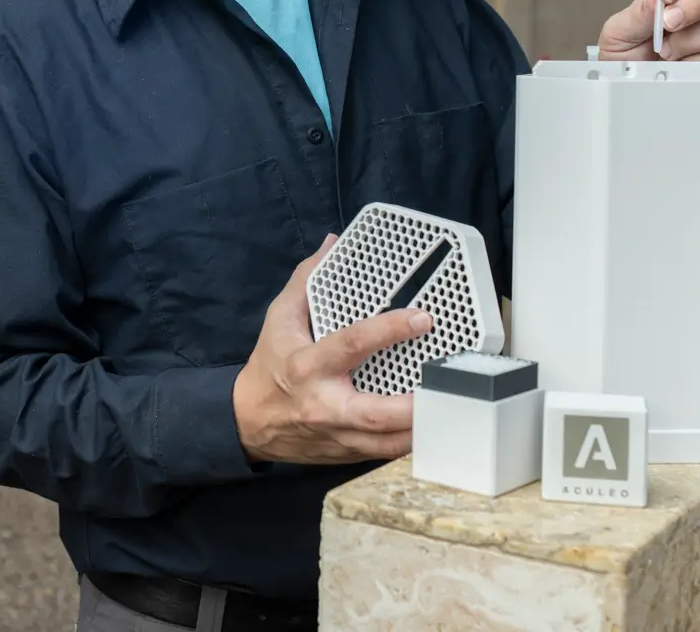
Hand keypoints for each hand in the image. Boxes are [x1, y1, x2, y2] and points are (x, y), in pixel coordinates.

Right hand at [232, 235, 433, 464]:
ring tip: (453, 407)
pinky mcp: (346, 454)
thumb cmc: (268, 366)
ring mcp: (337, 436)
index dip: (389, 330)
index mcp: (309, 366)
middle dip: (416, 404)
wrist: (247, 423)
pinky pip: (384, 454)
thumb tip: (331, 244)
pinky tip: (433, 425)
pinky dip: (409, 442)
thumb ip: (306, 280)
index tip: (422, 318)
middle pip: (377, 413)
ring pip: (386, 443)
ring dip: (422, 429)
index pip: (354, 345)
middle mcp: (325, 405)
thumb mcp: (279, 319)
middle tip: (450, 383)